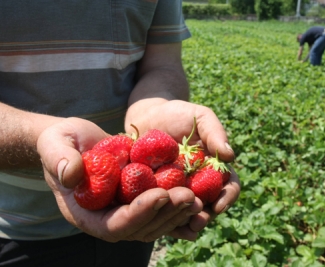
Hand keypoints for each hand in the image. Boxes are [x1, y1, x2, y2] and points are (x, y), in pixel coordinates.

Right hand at [37, 117, 202, 241]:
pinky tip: (197, 195)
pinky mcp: (137, 201)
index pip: (114, 226)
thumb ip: (58, 158)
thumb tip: (71, 174)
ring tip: (197, 197)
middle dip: (165, 213)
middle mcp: (107, 218)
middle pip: (140, 229)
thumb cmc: (61, 141)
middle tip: (189, 195)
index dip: (138, 213)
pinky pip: (160, 211)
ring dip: (177, 213)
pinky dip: (177, 206)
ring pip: (155, 224)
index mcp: (85, 214)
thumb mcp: (54, 143)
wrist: (76, 141)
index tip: (160, 193)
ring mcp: (124, 211)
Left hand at [125, 99, 240, 233]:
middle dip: (205, 216)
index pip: (229, 186)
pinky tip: (160, 226)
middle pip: (208, 205)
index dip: (228, 197)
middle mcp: (199, 183)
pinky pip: (162, 210)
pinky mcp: (156, 193)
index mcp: (214, 168)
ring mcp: (177, 190)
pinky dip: (164, 220)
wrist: (147, 116)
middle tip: (197, 221)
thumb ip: (215, 132)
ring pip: (186, 212)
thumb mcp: (199, 117)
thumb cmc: (177, 114)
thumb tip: (230, 155)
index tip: (219, 204)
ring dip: (185, 222)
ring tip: (180, 228)